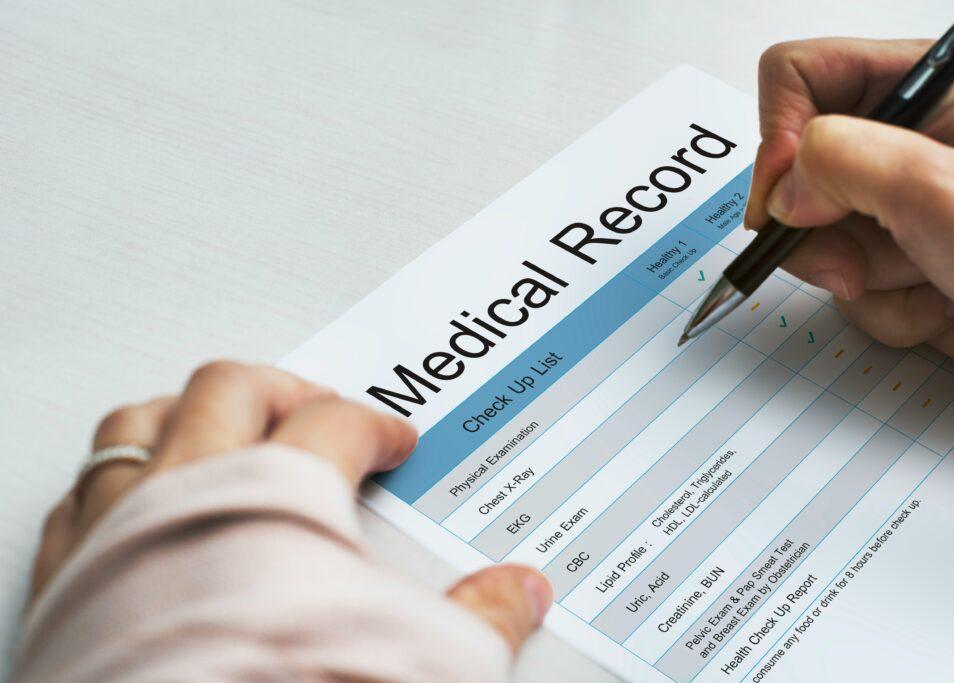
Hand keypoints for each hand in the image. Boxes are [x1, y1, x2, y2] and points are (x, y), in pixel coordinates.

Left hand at [32, 361, 552, 653]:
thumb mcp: (413, 657)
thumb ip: (479, 615)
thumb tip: (520, 592)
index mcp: (278, 493)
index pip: (337, 424)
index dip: (376, 426)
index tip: (393, 441)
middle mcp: (190, 492)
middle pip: (234, 390)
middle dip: (287, 389)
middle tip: (318, 405)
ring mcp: (119, 529)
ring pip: (143, 421)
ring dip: (187, 411)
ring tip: (220, 419)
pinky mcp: (68, 578)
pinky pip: (83, 491)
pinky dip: (116, 477)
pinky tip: (134, 492)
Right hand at [746, 38, 953, 386]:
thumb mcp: (934, 189)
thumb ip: (841, 162)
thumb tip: (781, 191)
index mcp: (912, 87)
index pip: (795, 76)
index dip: (779, 134)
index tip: (792, 195)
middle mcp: (890, 140)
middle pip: (788, 170)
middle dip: (819, 229)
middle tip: (860, 257)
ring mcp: (882, 203)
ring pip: (807, 236)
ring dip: (859, 274)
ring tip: (922, 275)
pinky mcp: (882, 256)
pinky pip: (836, 281)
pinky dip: (879, 306)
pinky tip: (933, 301)